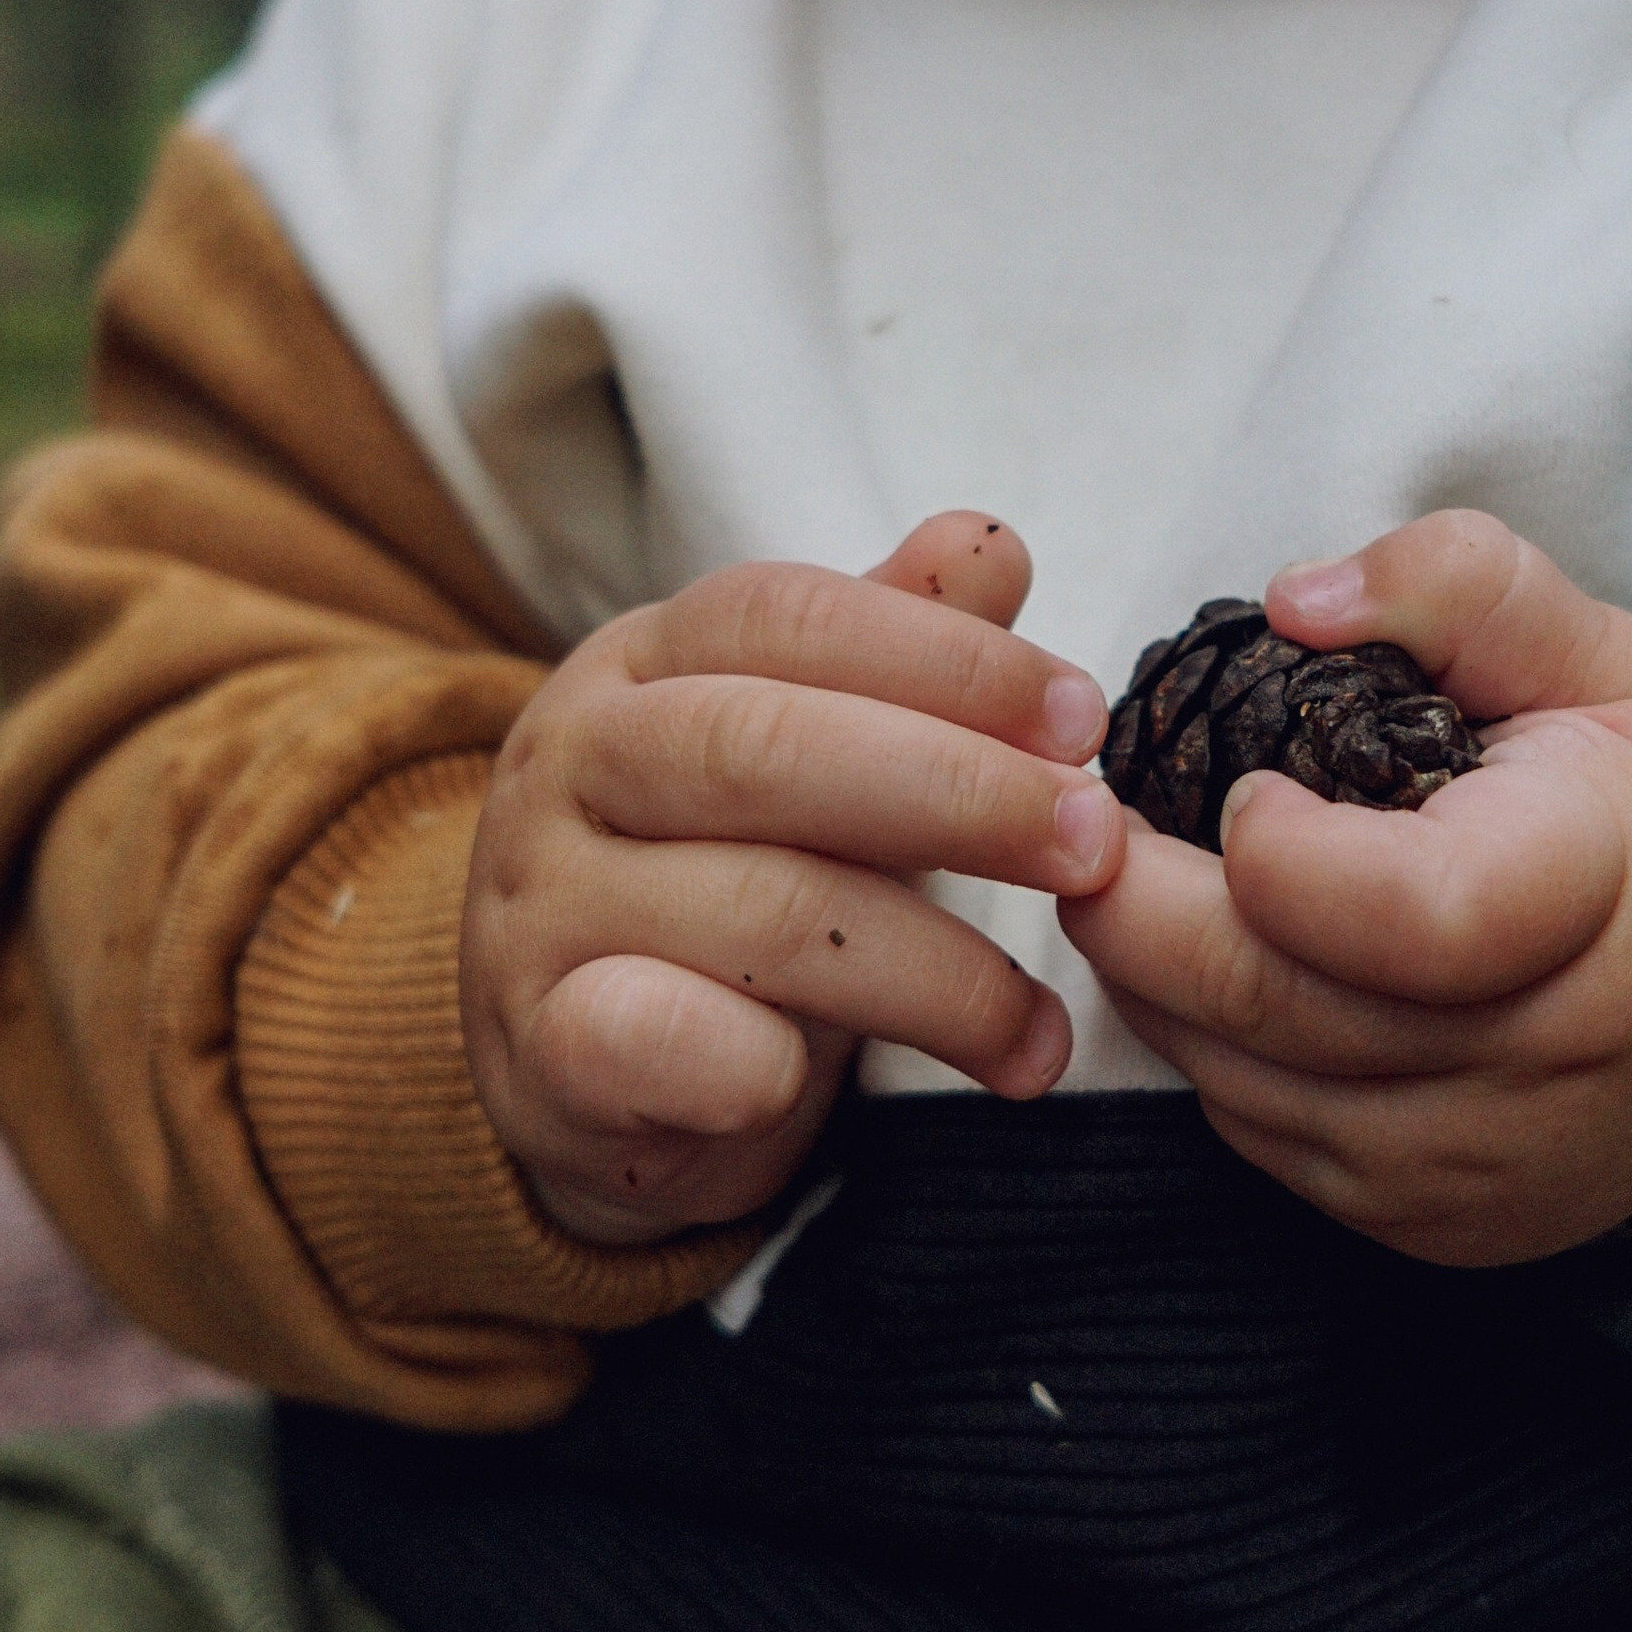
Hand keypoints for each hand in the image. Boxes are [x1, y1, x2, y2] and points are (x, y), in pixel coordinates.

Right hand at [462, 511, 1121, 1244]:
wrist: (567, 1070)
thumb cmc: (715, 880)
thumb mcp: (803, 752)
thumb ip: (892, 652)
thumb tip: (991, 545)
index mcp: (640, 665)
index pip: (786, 615)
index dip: (946, 660)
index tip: (1082, 720)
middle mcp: (572, 766)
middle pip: (764, 748)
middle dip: (957, 793)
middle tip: (1092, 848)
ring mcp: (542, 907)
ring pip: (753, 911)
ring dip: (932, 975)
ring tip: (1036, 1032)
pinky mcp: (538, 1052)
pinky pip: (640, 1040)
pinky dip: (745, 1061)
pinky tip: (824, 1086)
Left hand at [1059, 511, 1631, 1266]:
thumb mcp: (1605, 659)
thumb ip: (1457, 587)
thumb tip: (1294, 599)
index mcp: (1601, 894)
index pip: (1414, 917)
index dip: (1285, 855)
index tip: (1248, 787)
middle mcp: (1545, 1059)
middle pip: (1276, 1003)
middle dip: (1138, 904)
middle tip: (1086, 825)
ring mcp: (1481, 1162)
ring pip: (1240, 1082)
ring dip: (1153, 978)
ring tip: (1138, 880)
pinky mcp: (1428, 1223)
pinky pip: (1260, 1139)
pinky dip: (1209, 1051)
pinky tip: (1216, 968)